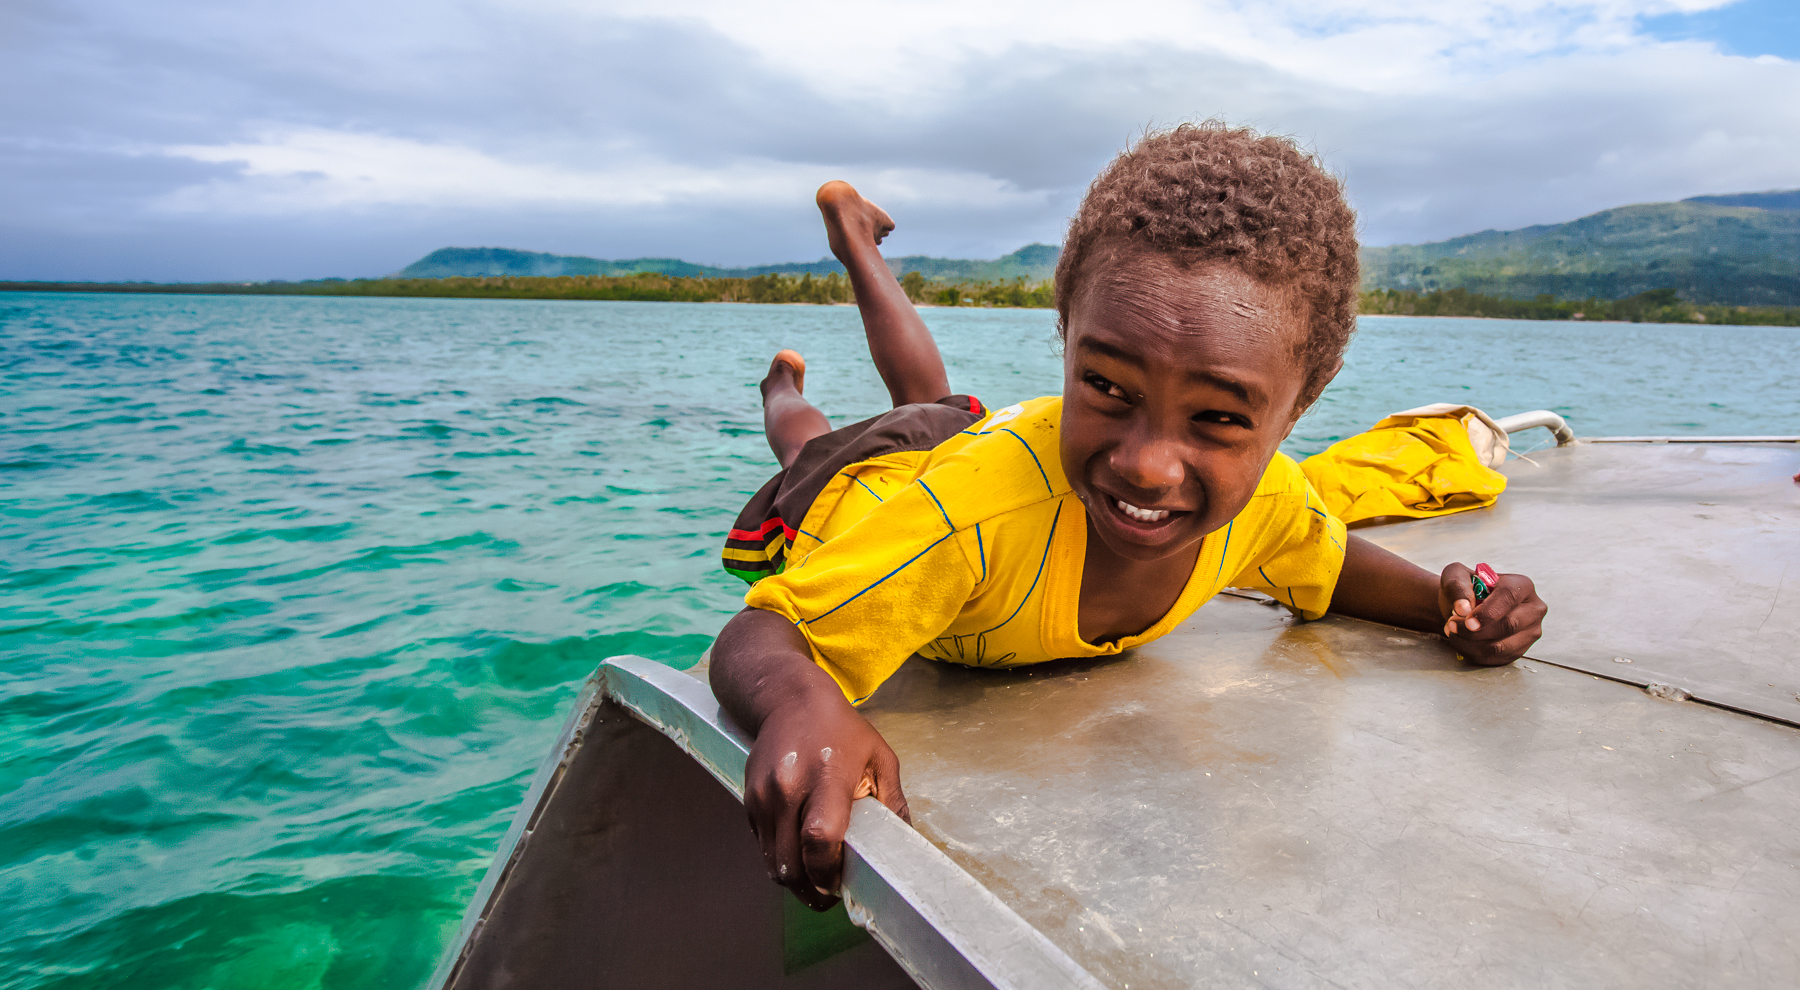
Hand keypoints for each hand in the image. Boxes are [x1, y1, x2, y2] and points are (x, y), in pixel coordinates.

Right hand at [742, 702, 909, 909]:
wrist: (788, 699)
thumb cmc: (840, 728)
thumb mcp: (879, 756)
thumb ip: (893, 802)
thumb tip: (905, 843)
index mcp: (826, 776)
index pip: (820, 838)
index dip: (829, 872)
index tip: (842, 882)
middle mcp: (787, 788)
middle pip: (790, 864)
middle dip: (811, 889)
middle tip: (831, 891)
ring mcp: (763, 796)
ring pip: (772, 862)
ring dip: (794, 879)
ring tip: (817, 875)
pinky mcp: (748, 800)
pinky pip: (762, 846)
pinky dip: (780, 858)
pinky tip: (800, 851)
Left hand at [1438, 563, 1546, 665]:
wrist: (1467, 606)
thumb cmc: (1465, 588)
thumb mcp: (1456, 576)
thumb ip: (1458, 587)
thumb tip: (1463, 609)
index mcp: (1522, 585)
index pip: (1509, 597)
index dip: (1488, 612)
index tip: (1467, 621)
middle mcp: (1533, 609)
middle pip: (1509, 625)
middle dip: (1476, 631)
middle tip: (1451, 625)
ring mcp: (1530, 632)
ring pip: (1502, 647)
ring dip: (1471, 644)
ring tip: (1453, 632)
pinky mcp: (1520, 649)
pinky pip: (1496, 658)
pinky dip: (1473, 653)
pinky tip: (1460, 642)